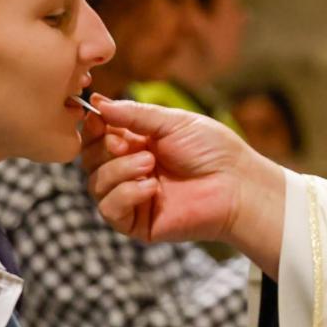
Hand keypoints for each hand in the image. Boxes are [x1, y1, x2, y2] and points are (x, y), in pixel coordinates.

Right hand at [83, 96, 286, 275]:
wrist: (237, 185)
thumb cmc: (212, 151)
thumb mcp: (172, 122)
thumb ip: (134, 114)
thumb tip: (98, 104)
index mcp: (137, 144)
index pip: (97, 137)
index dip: (92, 128)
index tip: (96, 119)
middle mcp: (130, 171)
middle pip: (89, 160)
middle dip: (103, 148)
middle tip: (127, 144)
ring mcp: (132, 198)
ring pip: (96, 184)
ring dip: (119, 170)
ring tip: (150, 163)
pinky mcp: (138, 223)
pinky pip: (110, 209)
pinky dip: (126, 194)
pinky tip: (151, 187)